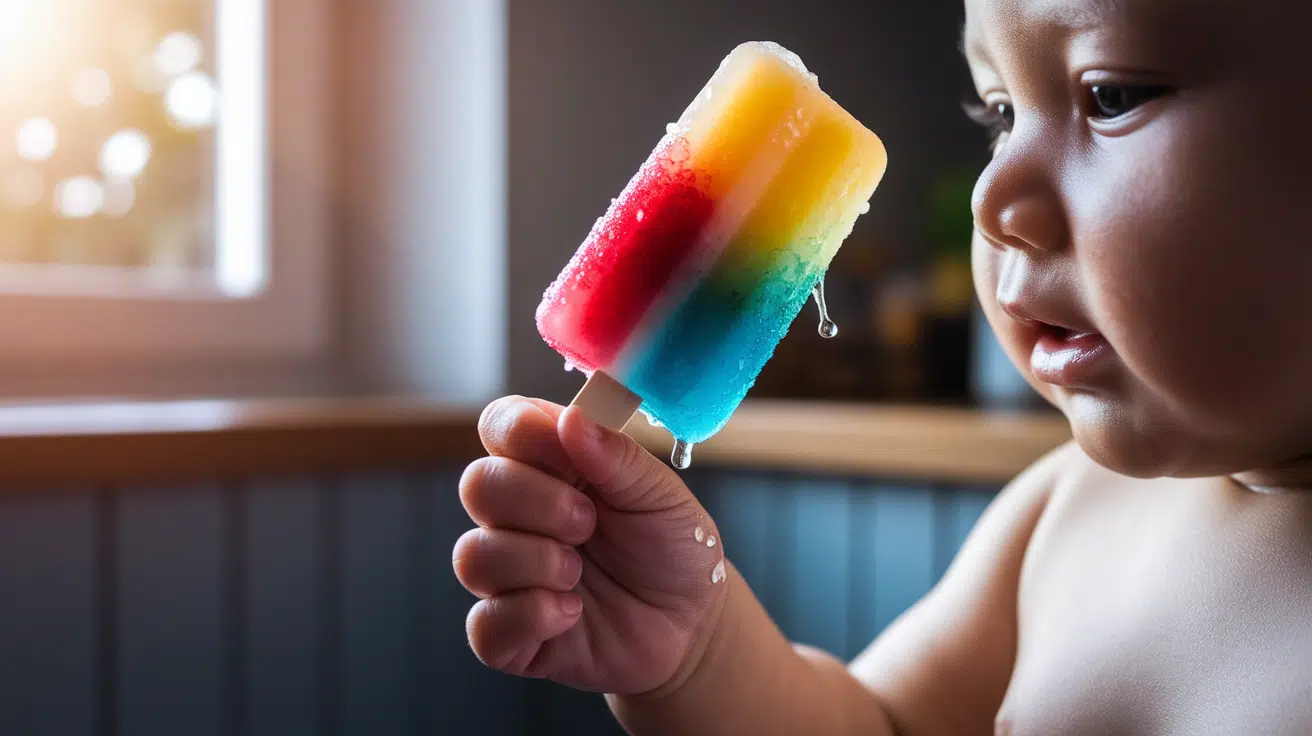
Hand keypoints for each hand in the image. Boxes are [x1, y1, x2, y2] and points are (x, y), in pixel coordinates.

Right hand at [454, 396, 728, 694]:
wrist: (691, 625)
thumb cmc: (674, 550)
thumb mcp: (661, 496)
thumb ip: (616, 456)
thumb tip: (571, 417)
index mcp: (553, 467)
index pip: (501, 426)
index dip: (519, 431)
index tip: (564, 451)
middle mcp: (519, 516)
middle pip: (477, 485)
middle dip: (535, 502)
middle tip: (588, 522)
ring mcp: (509, 575)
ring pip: (472, 555)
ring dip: (535, 562)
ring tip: (580, 574)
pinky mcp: (510, 633)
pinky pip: (485, 623)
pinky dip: (531, 616)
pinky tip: (571, 614)